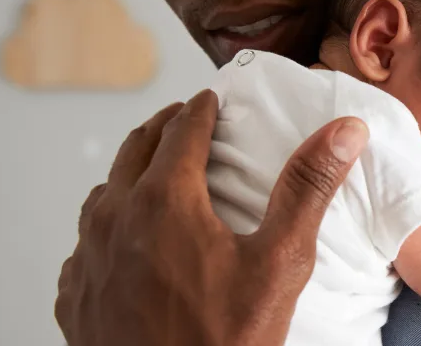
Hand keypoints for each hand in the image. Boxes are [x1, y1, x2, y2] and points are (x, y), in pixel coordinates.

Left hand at [54, 89, 368, 345]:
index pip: (181, 132)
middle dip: (162, 127)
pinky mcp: (78, 293)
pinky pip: (86, 241)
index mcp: (165, 202)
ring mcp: (90, 258)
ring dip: (130, 172)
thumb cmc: (226, 340)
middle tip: (182, 119)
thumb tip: (343, 132)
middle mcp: (116, 220)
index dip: (199, 110)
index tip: (209, 99)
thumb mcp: (279, 262)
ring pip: (104, 193)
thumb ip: (307, 189)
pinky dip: (107, 223)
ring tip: (153, 172)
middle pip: (134, 150)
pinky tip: (125, 239)